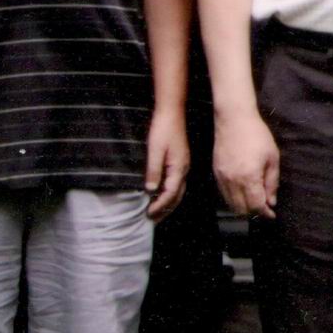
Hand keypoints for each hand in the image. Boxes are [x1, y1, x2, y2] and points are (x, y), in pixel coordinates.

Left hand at [143, 103, 189, 220]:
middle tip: (152, 220)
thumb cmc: (163, 129)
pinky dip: (169, 193)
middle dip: (165, 209)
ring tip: (156, 212)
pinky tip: (160, 194)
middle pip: (176, 196)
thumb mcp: (155, 150)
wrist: (172, 112)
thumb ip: (153, 170)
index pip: (170, 194)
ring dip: (167, 203)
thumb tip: (150, 190)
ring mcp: (183, 166)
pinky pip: (176, 183)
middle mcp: (183, 169)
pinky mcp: (180, 162)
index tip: (148, 214)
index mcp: (178, 168)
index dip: (160, 205)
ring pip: (177, 191)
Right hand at [213, 105, 280, 218]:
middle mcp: (233, 181)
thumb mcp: (272, 158)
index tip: (272, 215)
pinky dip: (233, 200)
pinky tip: (242, 194)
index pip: (256, 206)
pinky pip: (224, 194)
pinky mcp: (216, 173)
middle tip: (264, 208)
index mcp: (249, 177)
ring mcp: (222, 178)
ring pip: (231, 204)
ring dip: (243, 208)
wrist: (233, 119)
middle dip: (254, 212)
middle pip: (242, 210)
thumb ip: (272, 182)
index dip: (265, 213)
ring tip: (254, 202)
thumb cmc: (256, 135)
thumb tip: (271, 201)